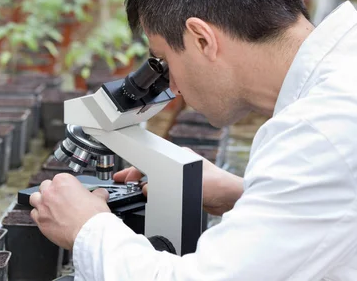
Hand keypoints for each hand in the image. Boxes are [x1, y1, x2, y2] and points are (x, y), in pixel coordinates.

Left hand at [30, 173, 110, 249]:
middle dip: (51, 192)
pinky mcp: (40, 221)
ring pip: (34, 198)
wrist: (89, 234)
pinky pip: (33, 214)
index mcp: (63, 181)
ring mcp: (43, 206)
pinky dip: (39, 216)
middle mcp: (50, 191)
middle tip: (60, 200)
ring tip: (50, 207)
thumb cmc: (92, 216)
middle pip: (44, 186)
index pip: (60, 178)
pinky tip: (48, 219)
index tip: (69, 192)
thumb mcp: (99, 199)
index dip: (65, 186)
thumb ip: (97, 193)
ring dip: (41, 201)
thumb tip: (100, 193)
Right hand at [113, 147, 243, 215]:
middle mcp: (179, 164)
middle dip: (136, 175)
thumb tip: (146, 189)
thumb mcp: (187, 184)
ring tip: (133, 192)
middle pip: (151, 168)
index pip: (150, 158)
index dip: (135, 168)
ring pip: (157, 179)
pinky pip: (165, 189)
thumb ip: (164, 187)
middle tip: (123, 183)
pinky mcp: (186, 188)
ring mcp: (182, 176)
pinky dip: (156, 192)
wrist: (233, 198)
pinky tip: (150, 198)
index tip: (123, 176)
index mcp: (178, 157)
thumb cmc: (218, 185)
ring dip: (146, 184)